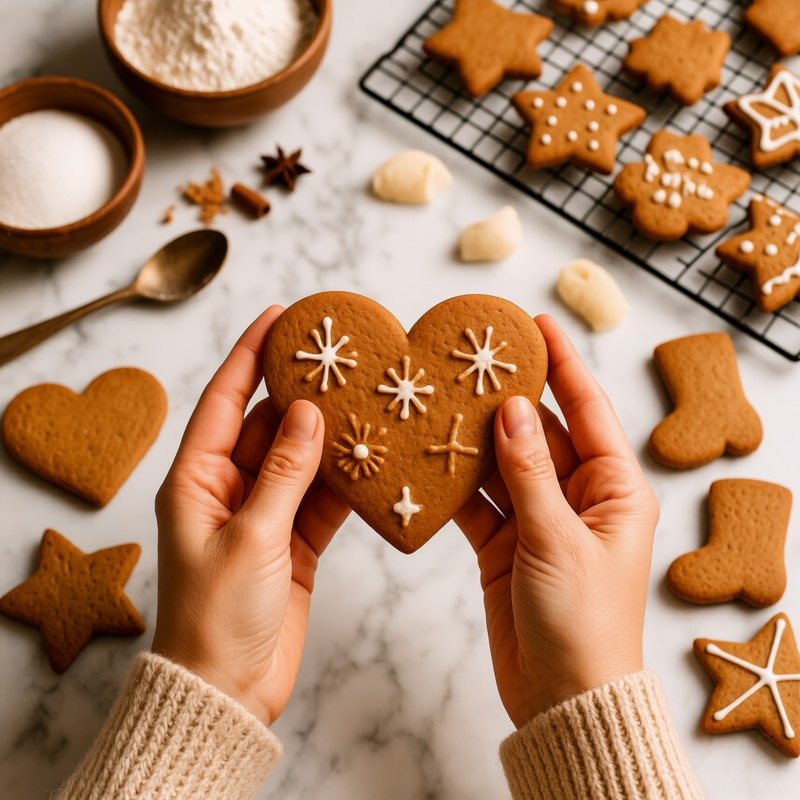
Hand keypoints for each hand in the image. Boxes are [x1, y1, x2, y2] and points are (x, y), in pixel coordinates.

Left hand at [152, 307, 349, 724]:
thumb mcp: (252, 536)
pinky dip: (345, 480)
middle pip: (268, 425)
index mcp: (196, 480)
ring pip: (300, 459)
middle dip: (301, 393)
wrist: (230, 690)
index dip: (250, 354)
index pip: (225, 400)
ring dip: (329, 436)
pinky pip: (320, 496)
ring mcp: (263, 514)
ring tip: (365, 402)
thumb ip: (284, 472)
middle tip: (340, 359)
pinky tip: (373, 460)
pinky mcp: (293, 541)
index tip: (279, 316)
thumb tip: (307, 412)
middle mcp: (228, 489)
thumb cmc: (218, 617)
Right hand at [455, 315, 658, 728]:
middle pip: (539, 432)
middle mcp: (579, 498)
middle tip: (470, 360)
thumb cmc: (583, 624)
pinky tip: (430, 460)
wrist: (562, 700)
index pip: (587, 411)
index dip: (562, 365)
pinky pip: (480, 502)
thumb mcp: (557, 539)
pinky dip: (457, 485)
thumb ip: (529, 472)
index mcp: (615, 490)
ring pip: (504, 464)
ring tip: (441, 400)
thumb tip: (512, 408)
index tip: (536, 324)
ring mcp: (540, 520)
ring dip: (475, 439)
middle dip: (507, 398)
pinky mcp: (506, 545)